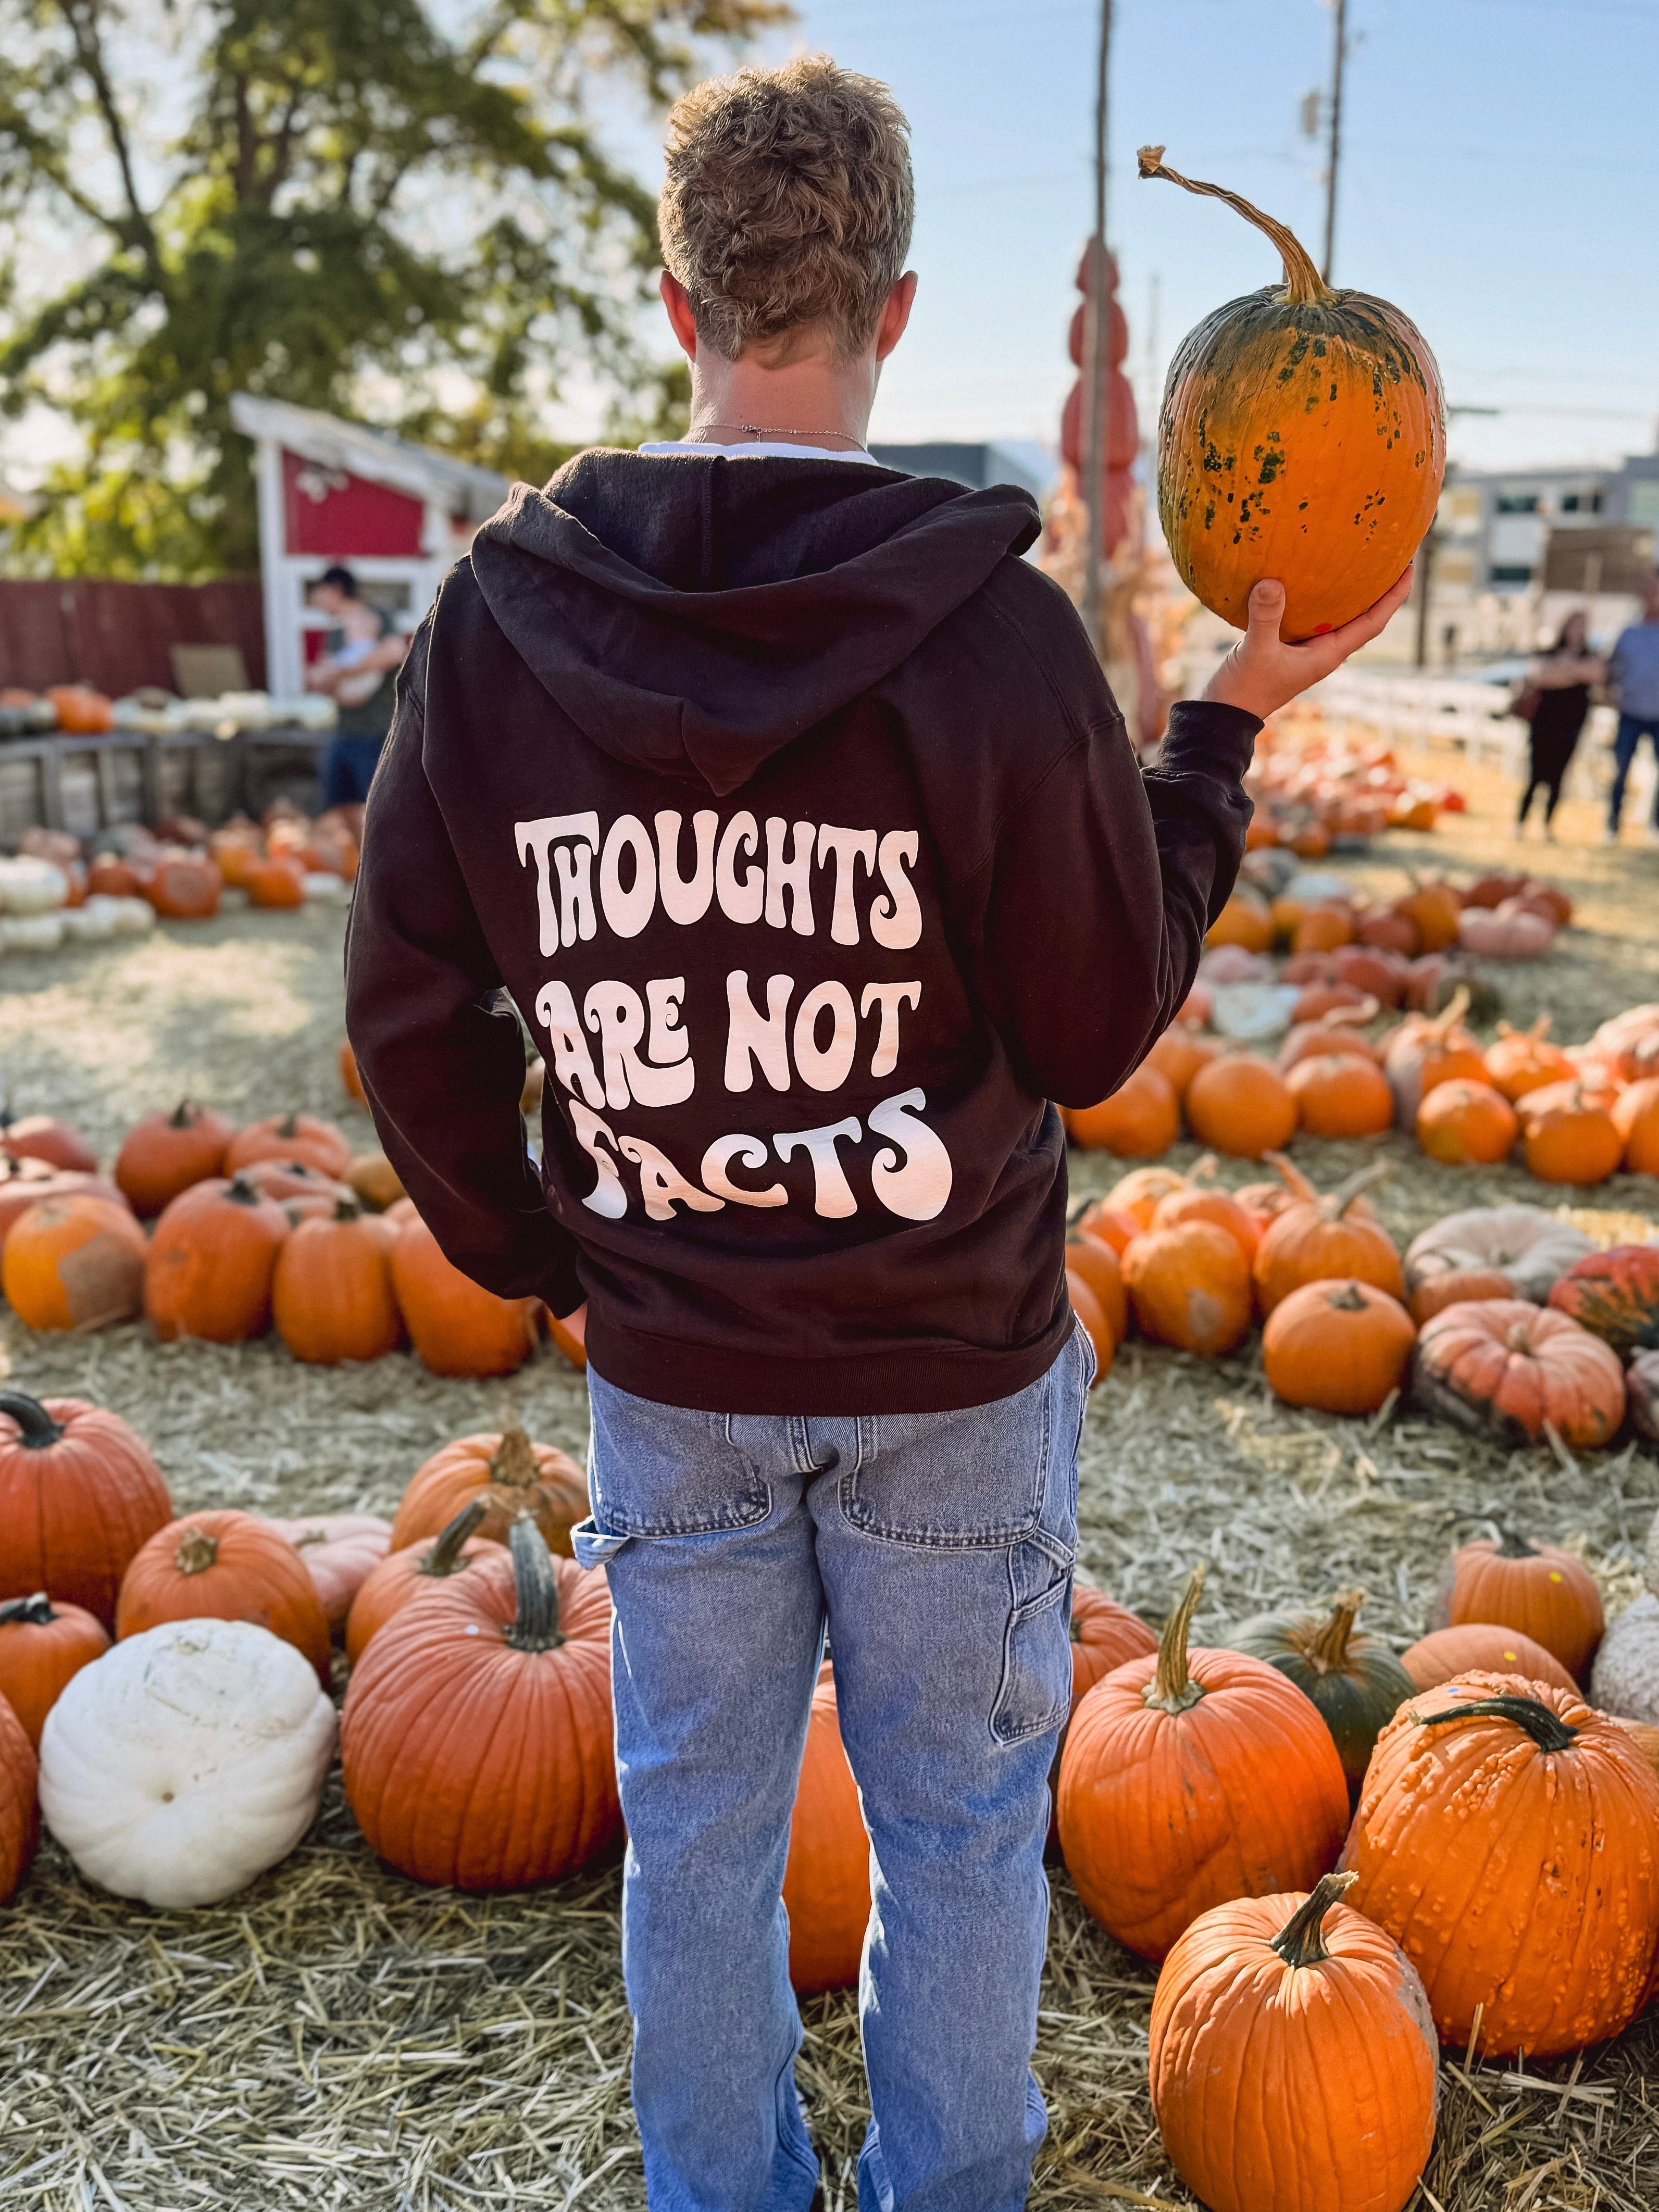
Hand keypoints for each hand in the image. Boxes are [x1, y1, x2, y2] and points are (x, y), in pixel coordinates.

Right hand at [1202, 567, 1414, 720]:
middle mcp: (1324, 651)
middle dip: (1379, 589)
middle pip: (1363, 616)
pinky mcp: (1288, 645)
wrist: (1224, 716)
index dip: (1394, 597)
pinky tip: (1311, 576)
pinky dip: (1319, 597)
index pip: (1373, 622)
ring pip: (1339, 616)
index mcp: (1328, 654)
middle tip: (1389, 555)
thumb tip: (1271, 581)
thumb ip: (1265, 617)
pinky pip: (1313, 616)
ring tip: (1356, 560)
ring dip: (1350, 592)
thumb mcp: (1255, 651)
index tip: (1410, 568)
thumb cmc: (1245, 689)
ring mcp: (1307, 649)